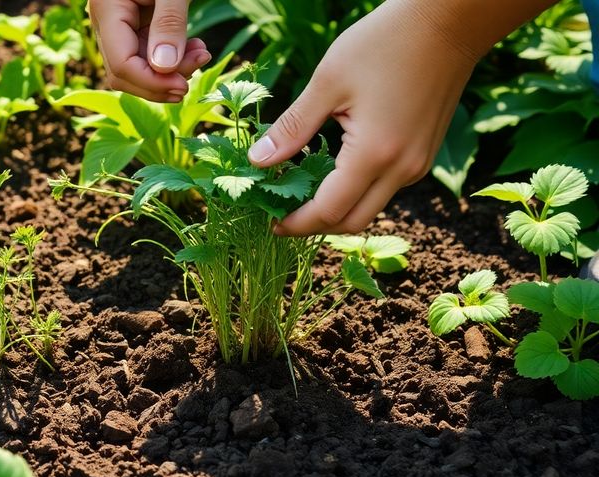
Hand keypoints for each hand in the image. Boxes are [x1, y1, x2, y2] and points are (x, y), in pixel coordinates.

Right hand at [89, 0, 212, 101]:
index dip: (151, 83)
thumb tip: (165, 69)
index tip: (184, 85)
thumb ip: (169, 23)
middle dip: (160, 81)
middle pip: (124, 73)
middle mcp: (107, 21)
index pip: (121, 65)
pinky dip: (171, 57)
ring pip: (137, 67)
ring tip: (201, 53)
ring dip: (169, 71)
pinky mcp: (135, 22)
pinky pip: (148, 52)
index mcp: (107, 9)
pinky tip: (194, 47)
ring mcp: (120, 23)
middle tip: (198, 68)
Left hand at [248, 1, 484, 235]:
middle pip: (353, 222)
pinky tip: (331, 172)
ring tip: (301, 193)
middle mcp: (402, 169)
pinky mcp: (424, 155)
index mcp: (375, 154)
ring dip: (336, 208)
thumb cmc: (385, 42)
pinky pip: (385, 188)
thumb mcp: (328, 82)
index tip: (270, 222)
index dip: (296, 223)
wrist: (447, 22)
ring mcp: (418, 164)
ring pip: (371, 207)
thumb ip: (292, 127)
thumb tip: (257, 161)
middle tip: (282, 216)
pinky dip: (356, 190)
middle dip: (315, 226)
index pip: (329, 211)